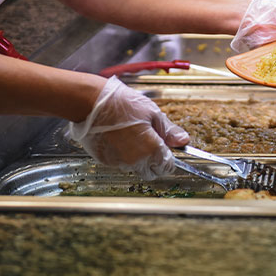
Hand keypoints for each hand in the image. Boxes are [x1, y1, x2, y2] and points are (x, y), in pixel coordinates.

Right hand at [68, 76, 188, 179]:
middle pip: (151, 172)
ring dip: (138, 158)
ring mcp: (118, 162)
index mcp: (152, 149)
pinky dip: (122, 155)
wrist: (91, 103)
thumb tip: (183, 140)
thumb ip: (169, 131)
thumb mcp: (152, 113)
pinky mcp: (105, 160)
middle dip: (155, 162)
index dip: (169, 159)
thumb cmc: (122, 104)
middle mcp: (136, 161)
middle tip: (150, 142)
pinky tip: (119, 138)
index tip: (167, 149)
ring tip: (132, 135)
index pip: (167, 167)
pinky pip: (119, 163)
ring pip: (135, 168)